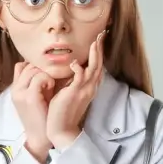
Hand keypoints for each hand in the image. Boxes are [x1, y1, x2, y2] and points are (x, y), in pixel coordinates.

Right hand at [10, 62, 54, 162]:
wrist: (40, 138)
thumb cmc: (42, 117)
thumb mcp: (36, 97)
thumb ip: (36, 83)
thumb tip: (45, 67)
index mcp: (15, 89)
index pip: (20, 65)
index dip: (34, 66)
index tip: (45, 74)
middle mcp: (15, 89)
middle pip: (27, 65)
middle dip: (41, 69)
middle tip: (50, 80)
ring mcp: (20, 92)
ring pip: (33, 69)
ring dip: (45, 74)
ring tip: (51, 85)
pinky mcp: (29, 96)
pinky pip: (39, 77)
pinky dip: (48, 80)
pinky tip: (51, 88)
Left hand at [46, 29, 105, 148]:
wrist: (61, 129)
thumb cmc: (62, 111)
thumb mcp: (69, 92)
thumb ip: (72, 80)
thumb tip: (70, 68)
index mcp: (89, 87)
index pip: (97, 67)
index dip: (98, 53)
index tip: (98, 40)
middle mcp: (90, 88)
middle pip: (99, 65)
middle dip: (100, 49)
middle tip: (101, 34)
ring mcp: (84, 90)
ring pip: (93, 69)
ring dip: (94, 54)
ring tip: (95, 41)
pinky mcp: (75, 94)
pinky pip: (80, 78)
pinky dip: (79, 69)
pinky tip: (75, 62)